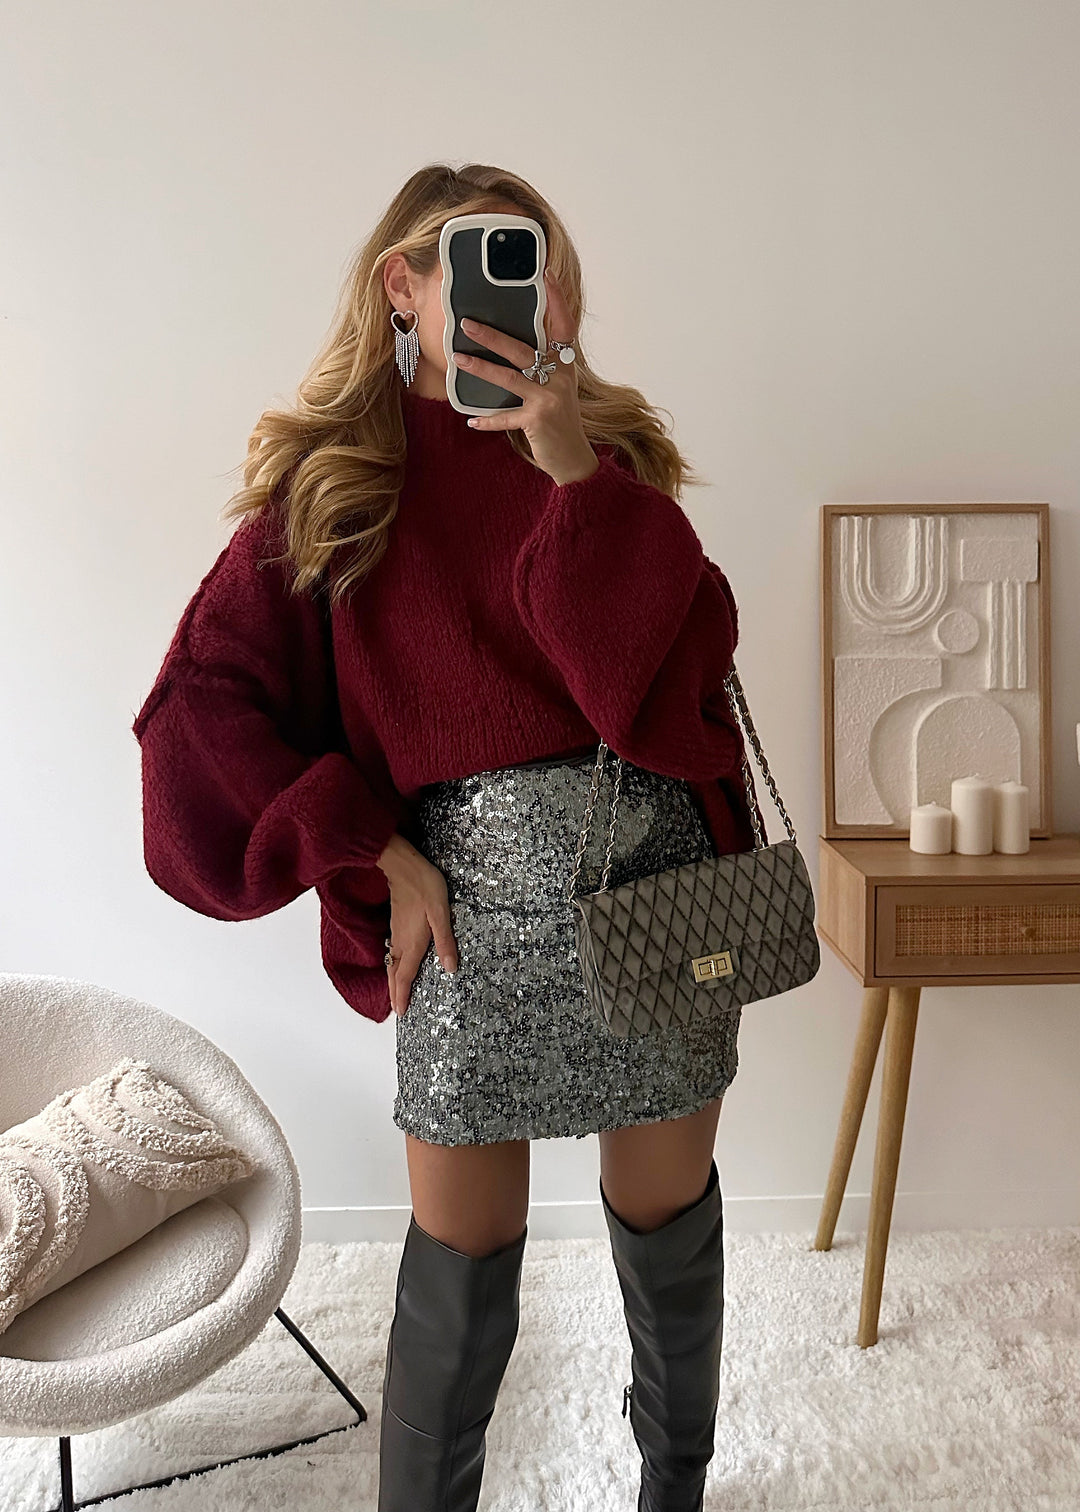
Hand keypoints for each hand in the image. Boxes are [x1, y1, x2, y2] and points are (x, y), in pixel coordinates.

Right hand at [377, 833, 458, 1016]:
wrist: (404, 866)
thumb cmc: (425, 887)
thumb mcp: (441, 914)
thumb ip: (445, 942)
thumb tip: (450, 968)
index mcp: (412, 943)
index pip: (404, 976)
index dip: (402, 995)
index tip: (401, 1013)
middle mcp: (401, 941)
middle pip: (394, 973)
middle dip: (395, 992)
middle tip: (397, 1009)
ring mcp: (397, 932)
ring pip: (392, 963)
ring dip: (393, 980)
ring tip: (396, 992)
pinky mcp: (396, 923)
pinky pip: (393, 952)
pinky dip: (394, 965)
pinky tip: (398, 963)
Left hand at [452, 269, 600, 486]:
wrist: (573, 458)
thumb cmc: (559, 419)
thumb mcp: (556, 386)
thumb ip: (541, 364)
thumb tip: (509, 342)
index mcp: (565, 365)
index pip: (563, 325)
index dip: (557, 300)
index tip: (547, 274)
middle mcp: (559, 378)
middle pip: (523, 349)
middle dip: (493, 336)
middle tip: (467, 323)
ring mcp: (549, 399)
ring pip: (509, 377)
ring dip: (481, 367)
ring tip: (457, 357)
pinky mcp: (538, 421)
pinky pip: (506, 418)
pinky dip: (488, 420)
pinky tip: (471, 420)